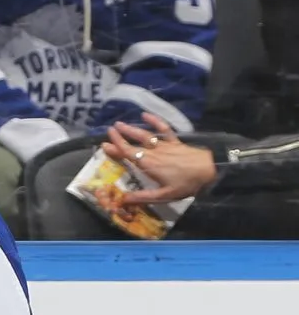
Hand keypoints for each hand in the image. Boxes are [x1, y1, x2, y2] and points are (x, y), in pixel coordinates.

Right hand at [101, 112, 217, 203]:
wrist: (210, 169)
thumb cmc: (186, 184)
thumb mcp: (164, 195)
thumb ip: (142, 197)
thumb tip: (122, 200)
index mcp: (148, 164)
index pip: (128, 154)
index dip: (116, 148)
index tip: (105, 143)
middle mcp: (154, 152)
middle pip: (134, 143)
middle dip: (120, 138)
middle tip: (108, 132)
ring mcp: (165, 145)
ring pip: (145, 135)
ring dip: (132, 129)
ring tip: (120, 123)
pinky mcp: (175, 141)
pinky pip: (164, 129)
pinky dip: (154, 121)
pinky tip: (145, 115)